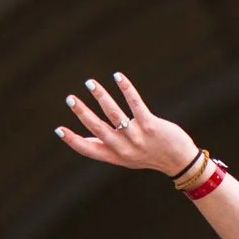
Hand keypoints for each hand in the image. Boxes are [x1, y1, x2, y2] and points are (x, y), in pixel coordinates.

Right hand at [56, 72, 200, 178]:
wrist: (180, 161)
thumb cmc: (150, 156)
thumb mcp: (127, 158)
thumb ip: (107, 148)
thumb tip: (86, 137)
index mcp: (114, 156)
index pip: (88, 149)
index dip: (73, 141)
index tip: (58, 129)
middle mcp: (123, 148)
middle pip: (97, 128)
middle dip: (82, 113)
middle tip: (70, 98)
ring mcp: (137, 136)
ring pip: (114, 114)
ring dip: (101, 96)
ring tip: (90, 83)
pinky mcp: (150, 125)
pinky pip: (135, 104)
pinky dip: (126, 89)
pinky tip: (117, 77)